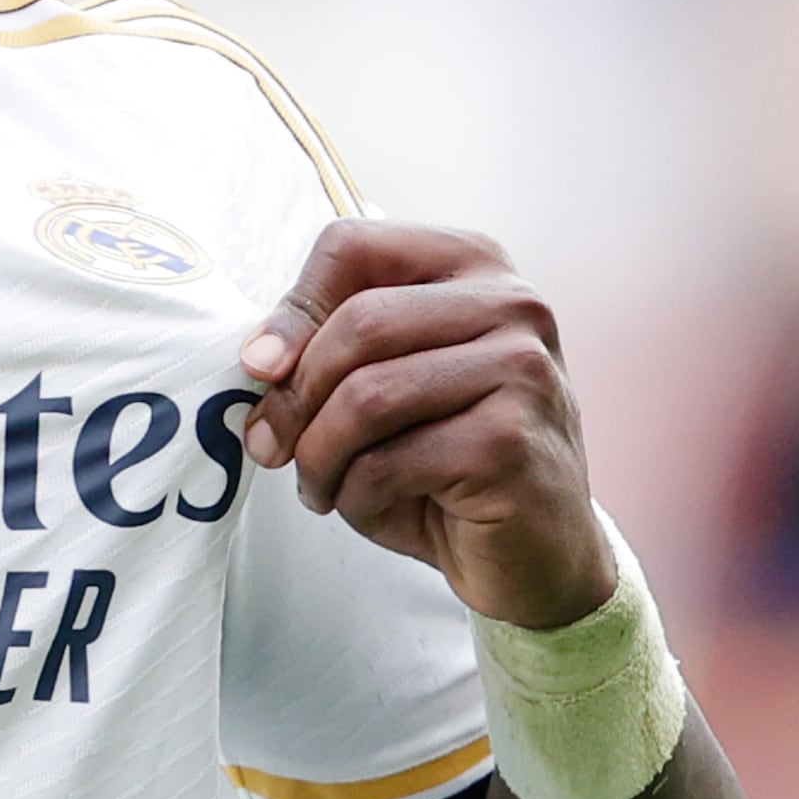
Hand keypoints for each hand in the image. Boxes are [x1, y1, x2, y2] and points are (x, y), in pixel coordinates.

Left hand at [240, 223, 612, 631]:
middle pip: (359, 323)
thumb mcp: (390, 384)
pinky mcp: (511, 442)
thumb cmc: (453, 460)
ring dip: (319, 455)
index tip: (260, 367)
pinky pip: (391, 462)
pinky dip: (356, 495)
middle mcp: (511, 303)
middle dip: (295, 397)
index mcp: (473, 264)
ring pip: (368, 396)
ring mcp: (522, 370)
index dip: (293, 308)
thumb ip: (334, 351)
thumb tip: (259, 359)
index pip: (354, 246)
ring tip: (319, 486)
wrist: (539, 551)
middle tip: (271, 447)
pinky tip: (367, 506)